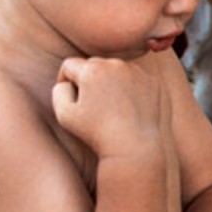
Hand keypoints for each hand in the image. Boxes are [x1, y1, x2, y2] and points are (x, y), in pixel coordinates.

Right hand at [51, 57, 166, 157]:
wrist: (133, 147)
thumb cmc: (95, 133)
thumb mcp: (64, 114)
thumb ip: (59, 90)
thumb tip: (67, 80)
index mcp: (91, 70)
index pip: (70, 65)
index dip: (65, 80)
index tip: (71, 96)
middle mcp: (114, 64)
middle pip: (93, 64)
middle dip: (88, 79)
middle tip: (91, 104)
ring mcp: (136, 71)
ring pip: (115, 70)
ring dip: (110, 81)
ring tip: (111, 107)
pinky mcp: (152, 81)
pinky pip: (134, 78)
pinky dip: (129, 88)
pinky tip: (127, 107)